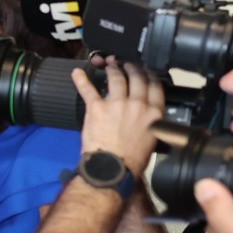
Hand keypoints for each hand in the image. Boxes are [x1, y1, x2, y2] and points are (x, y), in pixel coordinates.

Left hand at [70, 59, 165, 175]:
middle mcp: (138, 104)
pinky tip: (77, 72)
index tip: (145, 71)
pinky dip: (81, 79)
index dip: (150, 75)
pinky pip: (88, 89)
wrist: (112, 168)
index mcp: (154, 113)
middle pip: (137, 78)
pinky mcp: (96, 107)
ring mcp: (116, 103)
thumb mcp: (154, 138)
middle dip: (132, 68)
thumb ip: (152, 121)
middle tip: (127, 64)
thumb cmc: (133, 160)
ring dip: (112, 69)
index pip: (155, 86)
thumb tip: (148, 115)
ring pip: (116, 78)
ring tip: (109, 65)